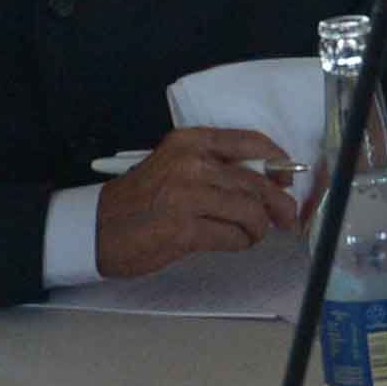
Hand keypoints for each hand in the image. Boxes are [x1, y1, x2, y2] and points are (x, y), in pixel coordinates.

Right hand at [95, 127, 298, 276]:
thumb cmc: (142, 198)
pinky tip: (233, 242)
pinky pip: (234, 237)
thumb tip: (269, 180)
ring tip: (250, 233)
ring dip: (258, 228)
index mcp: (190, 142)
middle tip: (287, 220)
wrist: (98, 226)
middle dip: (280, 205)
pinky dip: (241, 243)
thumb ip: (215, 166)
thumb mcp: (175, 164)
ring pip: (251, 212)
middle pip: (258, 183)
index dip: (279, 162)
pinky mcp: (184, 230)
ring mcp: (187, 197)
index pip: (251, 143)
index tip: (288, 179)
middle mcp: (191, 164)